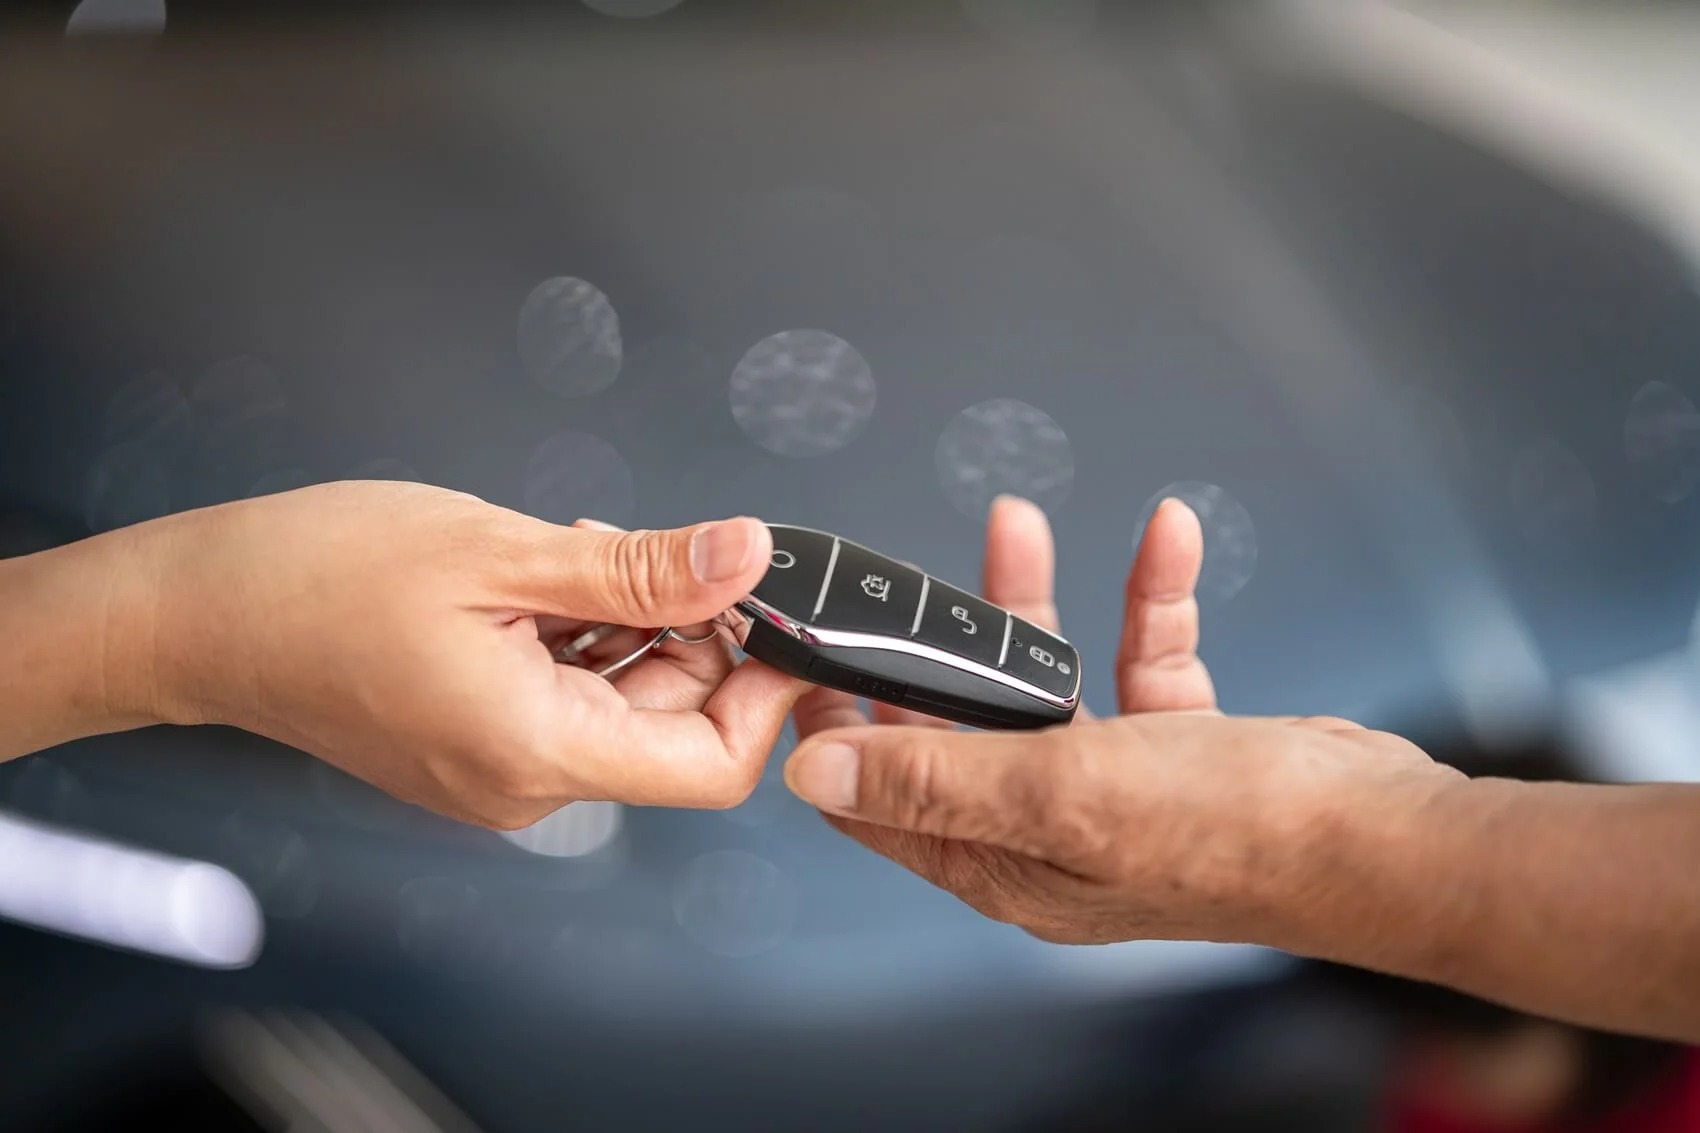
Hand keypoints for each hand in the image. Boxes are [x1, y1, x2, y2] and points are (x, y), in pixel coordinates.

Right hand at [117, 481, 806, 827]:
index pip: (712, 766)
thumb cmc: (316, 579)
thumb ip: (641, 567)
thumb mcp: (502, 553)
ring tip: (585, 553)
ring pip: (621, 703)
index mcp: (536, 751)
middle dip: (693, 634)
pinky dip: (583, 637)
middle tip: (667, 552)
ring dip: (633, 625)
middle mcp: (523, 785)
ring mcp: (496, 772)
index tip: (770, 612)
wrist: (197, 615)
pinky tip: (553, 577)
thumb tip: (748, 556)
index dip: (760, 690)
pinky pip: (566, 698)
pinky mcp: (474, 746)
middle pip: (671, 726)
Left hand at [783, 496, 1455, 946]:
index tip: (817, 648)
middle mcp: (1047, 830)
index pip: (883, 796)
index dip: (840, 724)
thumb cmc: (1231, 833)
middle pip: (960, 724)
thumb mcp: (1059, 794)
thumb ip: (935, 777)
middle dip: (940, 641)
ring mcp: (1114, 789)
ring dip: (1033, 602)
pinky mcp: (1177, 749)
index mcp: (1001, 861)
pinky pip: (1140, 660)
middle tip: (913, 572)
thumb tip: (813, 774)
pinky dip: (1147, 600)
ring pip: (1047, 680)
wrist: (1383, 837)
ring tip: (1015, 520)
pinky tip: (1165, 535)